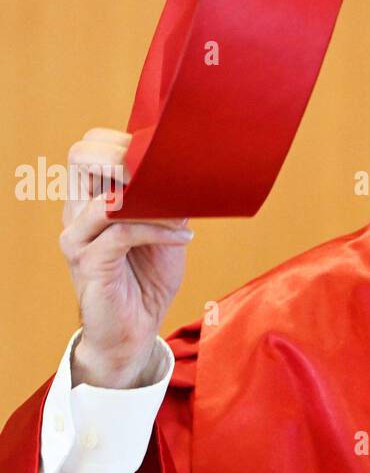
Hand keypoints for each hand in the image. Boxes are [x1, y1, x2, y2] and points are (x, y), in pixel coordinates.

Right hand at [59, 128, 193, 388]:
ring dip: (154, 202)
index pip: (88, 147)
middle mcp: (75, 213)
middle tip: (164, 174)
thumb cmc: (148, 279)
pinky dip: (158, 231)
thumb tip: (190, 165)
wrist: (135, 331)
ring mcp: (78, 237)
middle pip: (81, 156)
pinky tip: (183, 237)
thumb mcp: (164, 229)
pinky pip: (122, 232)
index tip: (159, 156)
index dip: (120, 141)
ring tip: (182, 216)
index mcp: (88, 200)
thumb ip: (167, 197)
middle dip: (126, 156)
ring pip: (108, 196)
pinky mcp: (89, 263)